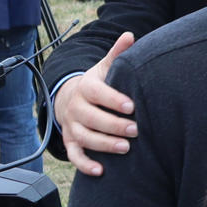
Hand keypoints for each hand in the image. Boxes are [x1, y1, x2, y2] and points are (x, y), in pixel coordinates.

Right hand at [56, 33, 136, 177]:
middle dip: (113, 125)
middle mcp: (76, 107)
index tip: (131, 106)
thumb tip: (130, 35)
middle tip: (135, 130)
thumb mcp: (105, 68)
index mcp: (86, 88)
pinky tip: (101, 171)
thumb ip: (117, 55)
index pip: (97, 93)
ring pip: (84, 137)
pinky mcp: (71, 141)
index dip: (112, 99)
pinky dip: (85, 164)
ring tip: (125, 149)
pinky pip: (74, 155)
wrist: (72, 98)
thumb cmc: (98, 85)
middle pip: (91, 118)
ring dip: (103, 145)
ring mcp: (72, 126)